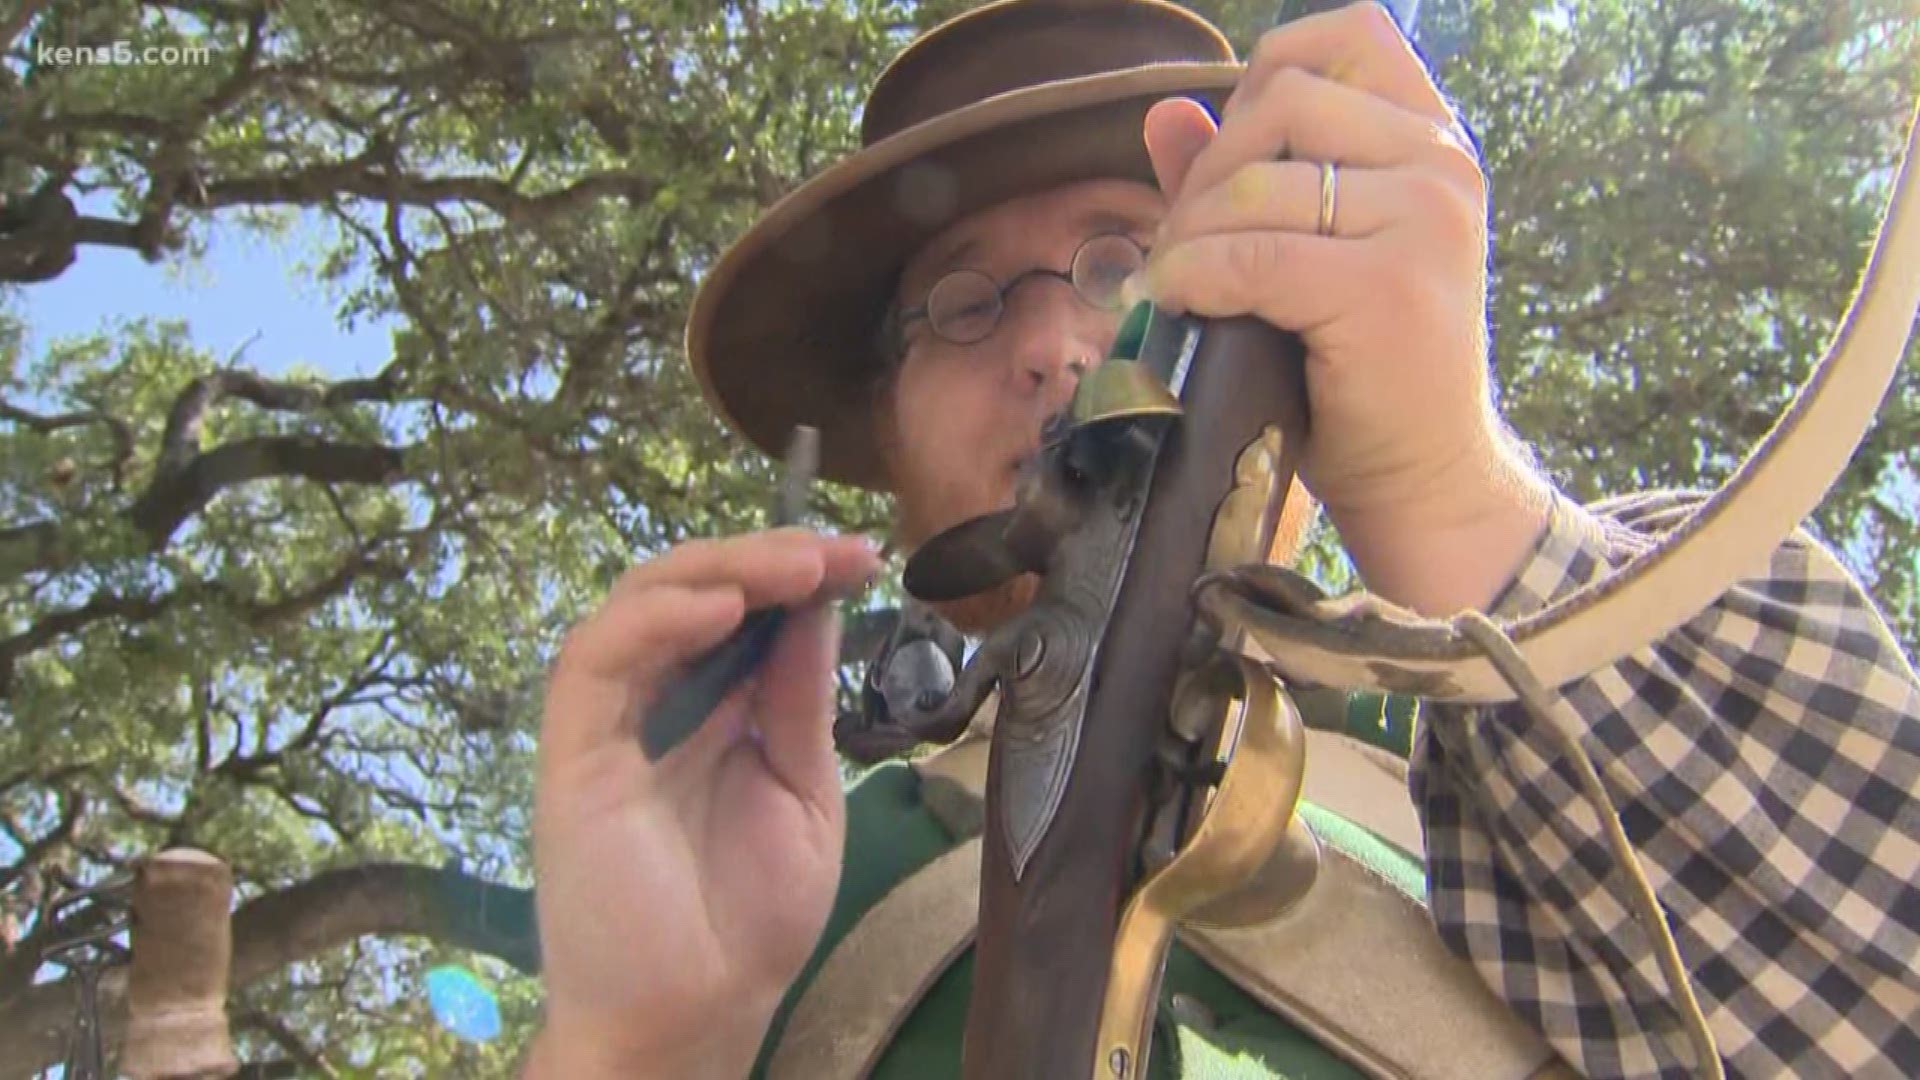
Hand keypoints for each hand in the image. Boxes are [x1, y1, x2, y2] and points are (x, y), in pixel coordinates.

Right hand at [525, 529, 879, 1078]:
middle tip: (832, 551)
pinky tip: (719, 608)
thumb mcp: (804, 793)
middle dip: (764, 559)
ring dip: (716, 571)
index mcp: (712, 713)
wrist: (696, 1014)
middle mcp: (655, 703)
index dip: (793, 574)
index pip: (741, 614)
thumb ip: (800, 703)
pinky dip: (654, 620)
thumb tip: (817, 607)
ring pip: (639, 605)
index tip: (860, 555)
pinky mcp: (573, 751)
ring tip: (789, 567)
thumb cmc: (748, 921)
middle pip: (691, 592)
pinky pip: (596, 661)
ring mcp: (610, 722)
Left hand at [1139, 2, 1550, 612]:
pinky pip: (1247, 254)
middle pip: (1278, 102)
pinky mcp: (1384, 288)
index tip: (1238, 159)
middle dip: (1209, 174)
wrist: (1423, 479)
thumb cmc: (1359, 371)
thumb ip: (1243, 177)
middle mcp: (1441, 166)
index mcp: (1435, 143)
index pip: (1345, 36)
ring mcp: (1422, 222)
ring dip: (1189, 237)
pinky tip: (1184, 308)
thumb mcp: (1307, 257)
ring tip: (1183, 288)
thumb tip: (1165, 115)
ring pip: (1251, 185)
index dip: (1265, 78)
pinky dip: (1193, 278)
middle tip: (1190, 249)